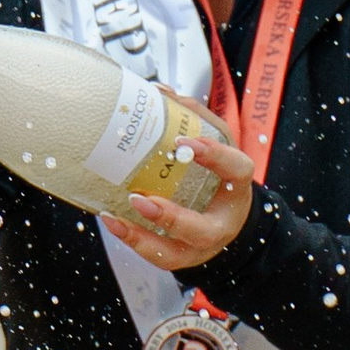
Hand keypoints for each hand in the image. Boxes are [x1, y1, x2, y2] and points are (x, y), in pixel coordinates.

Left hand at [104, 130, 257, 272]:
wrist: (229, 217)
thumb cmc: (221, 178)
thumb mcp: (218, 145)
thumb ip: (195, 119)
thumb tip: (160, 92)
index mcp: (236, 188)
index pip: (237, 171)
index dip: (214, 157)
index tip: (185, 142)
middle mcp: (221, 223)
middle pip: (202, 230)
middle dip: (170, 217)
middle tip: (141, 198)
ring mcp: (200, 247)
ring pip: (174, 254)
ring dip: (142, 237)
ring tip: (115, 218)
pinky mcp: (180, 257)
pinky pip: (156, 256)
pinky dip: (132, 240)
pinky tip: (112, 221)